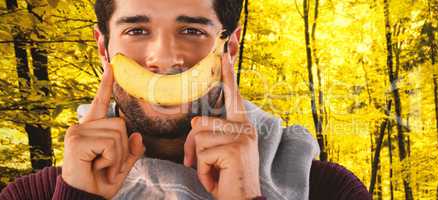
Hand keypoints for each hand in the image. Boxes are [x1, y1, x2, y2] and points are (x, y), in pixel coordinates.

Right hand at [62, 62, 144, 198]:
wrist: (84, 198)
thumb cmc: (100, 181)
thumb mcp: (122, 164)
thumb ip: (132, 150)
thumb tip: (137, 135)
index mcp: (92, 128)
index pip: (101, 102)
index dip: (106, 84)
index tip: (112, 65)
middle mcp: (82, 126)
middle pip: (121, 123)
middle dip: (123, 148)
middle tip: (108, 165)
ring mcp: (77, 132)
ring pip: (118, 133)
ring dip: (118, 156)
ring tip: (103, 167)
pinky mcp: (77, 140)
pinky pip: (111, 143)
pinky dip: (112, 159)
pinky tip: (98, 166)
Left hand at [183, 52, 260, 198]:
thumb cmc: (229, 180)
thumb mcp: (218, 154)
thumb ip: (210, 135)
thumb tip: (195, 123)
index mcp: (244, 126)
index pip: (233, 97)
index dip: (227, 75)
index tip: (223, 54)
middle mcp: (245, 128)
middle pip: (199, 123)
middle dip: (192, 147)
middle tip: (206, 167)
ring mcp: (241, 136)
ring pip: (197, 137)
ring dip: (197, 161)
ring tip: (215, 173)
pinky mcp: (233, 147)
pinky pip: (200, 152)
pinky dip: (202, 170)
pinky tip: (216, 178)